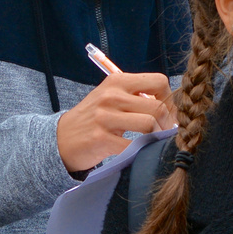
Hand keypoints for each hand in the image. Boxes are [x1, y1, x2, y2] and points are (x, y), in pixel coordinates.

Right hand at [56, 73, 174, 172]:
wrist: (62, 138)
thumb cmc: (93, 118)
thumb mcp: (111, 97)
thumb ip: (136, 96)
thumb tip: (170, 107)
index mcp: (117, 81)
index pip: (158, 82)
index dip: (169, 99)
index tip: (168, 113)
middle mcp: (111, 96)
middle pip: (158, 107)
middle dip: (167, 124)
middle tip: (165, 133)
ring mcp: (105, 117)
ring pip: (149, 125)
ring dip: (157, 137)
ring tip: (153, 142)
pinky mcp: (101, 139)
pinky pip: (134, 145)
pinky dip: (142, 150)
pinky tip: (139, 152)